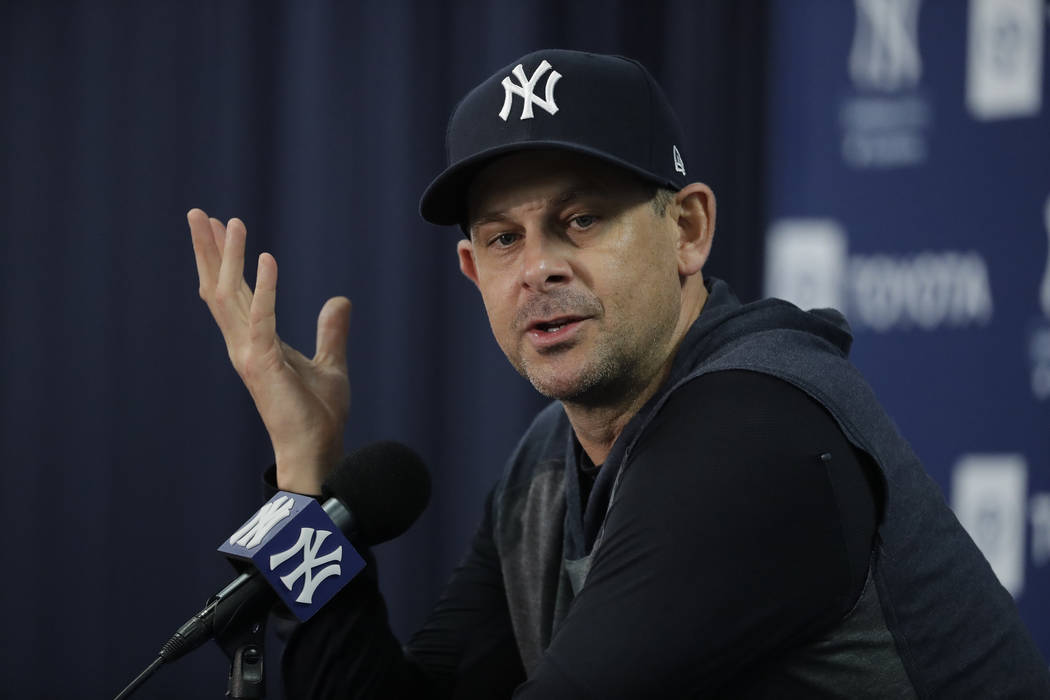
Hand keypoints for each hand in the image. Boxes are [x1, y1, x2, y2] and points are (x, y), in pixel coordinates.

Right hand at [188, 208, 350, 494]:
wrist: (317, 450)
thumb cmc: (318, 415)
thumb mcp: (330, 363)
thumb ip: (331, 332)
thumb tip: (340, 301)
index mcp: (255, 343)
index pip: (235, 293)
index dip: (225, 260)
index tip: (219, 227)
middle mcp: (244, 344)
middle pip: (219, 288)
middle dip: (209, 250)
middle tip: (197, 212)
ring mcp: (249, 353)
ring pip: (230, 296)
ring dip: (229, 258)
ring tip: (230, 222)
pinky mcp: (264, 363)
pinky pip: (263, 317)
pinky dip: (266, 287)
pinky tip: (267, 258)